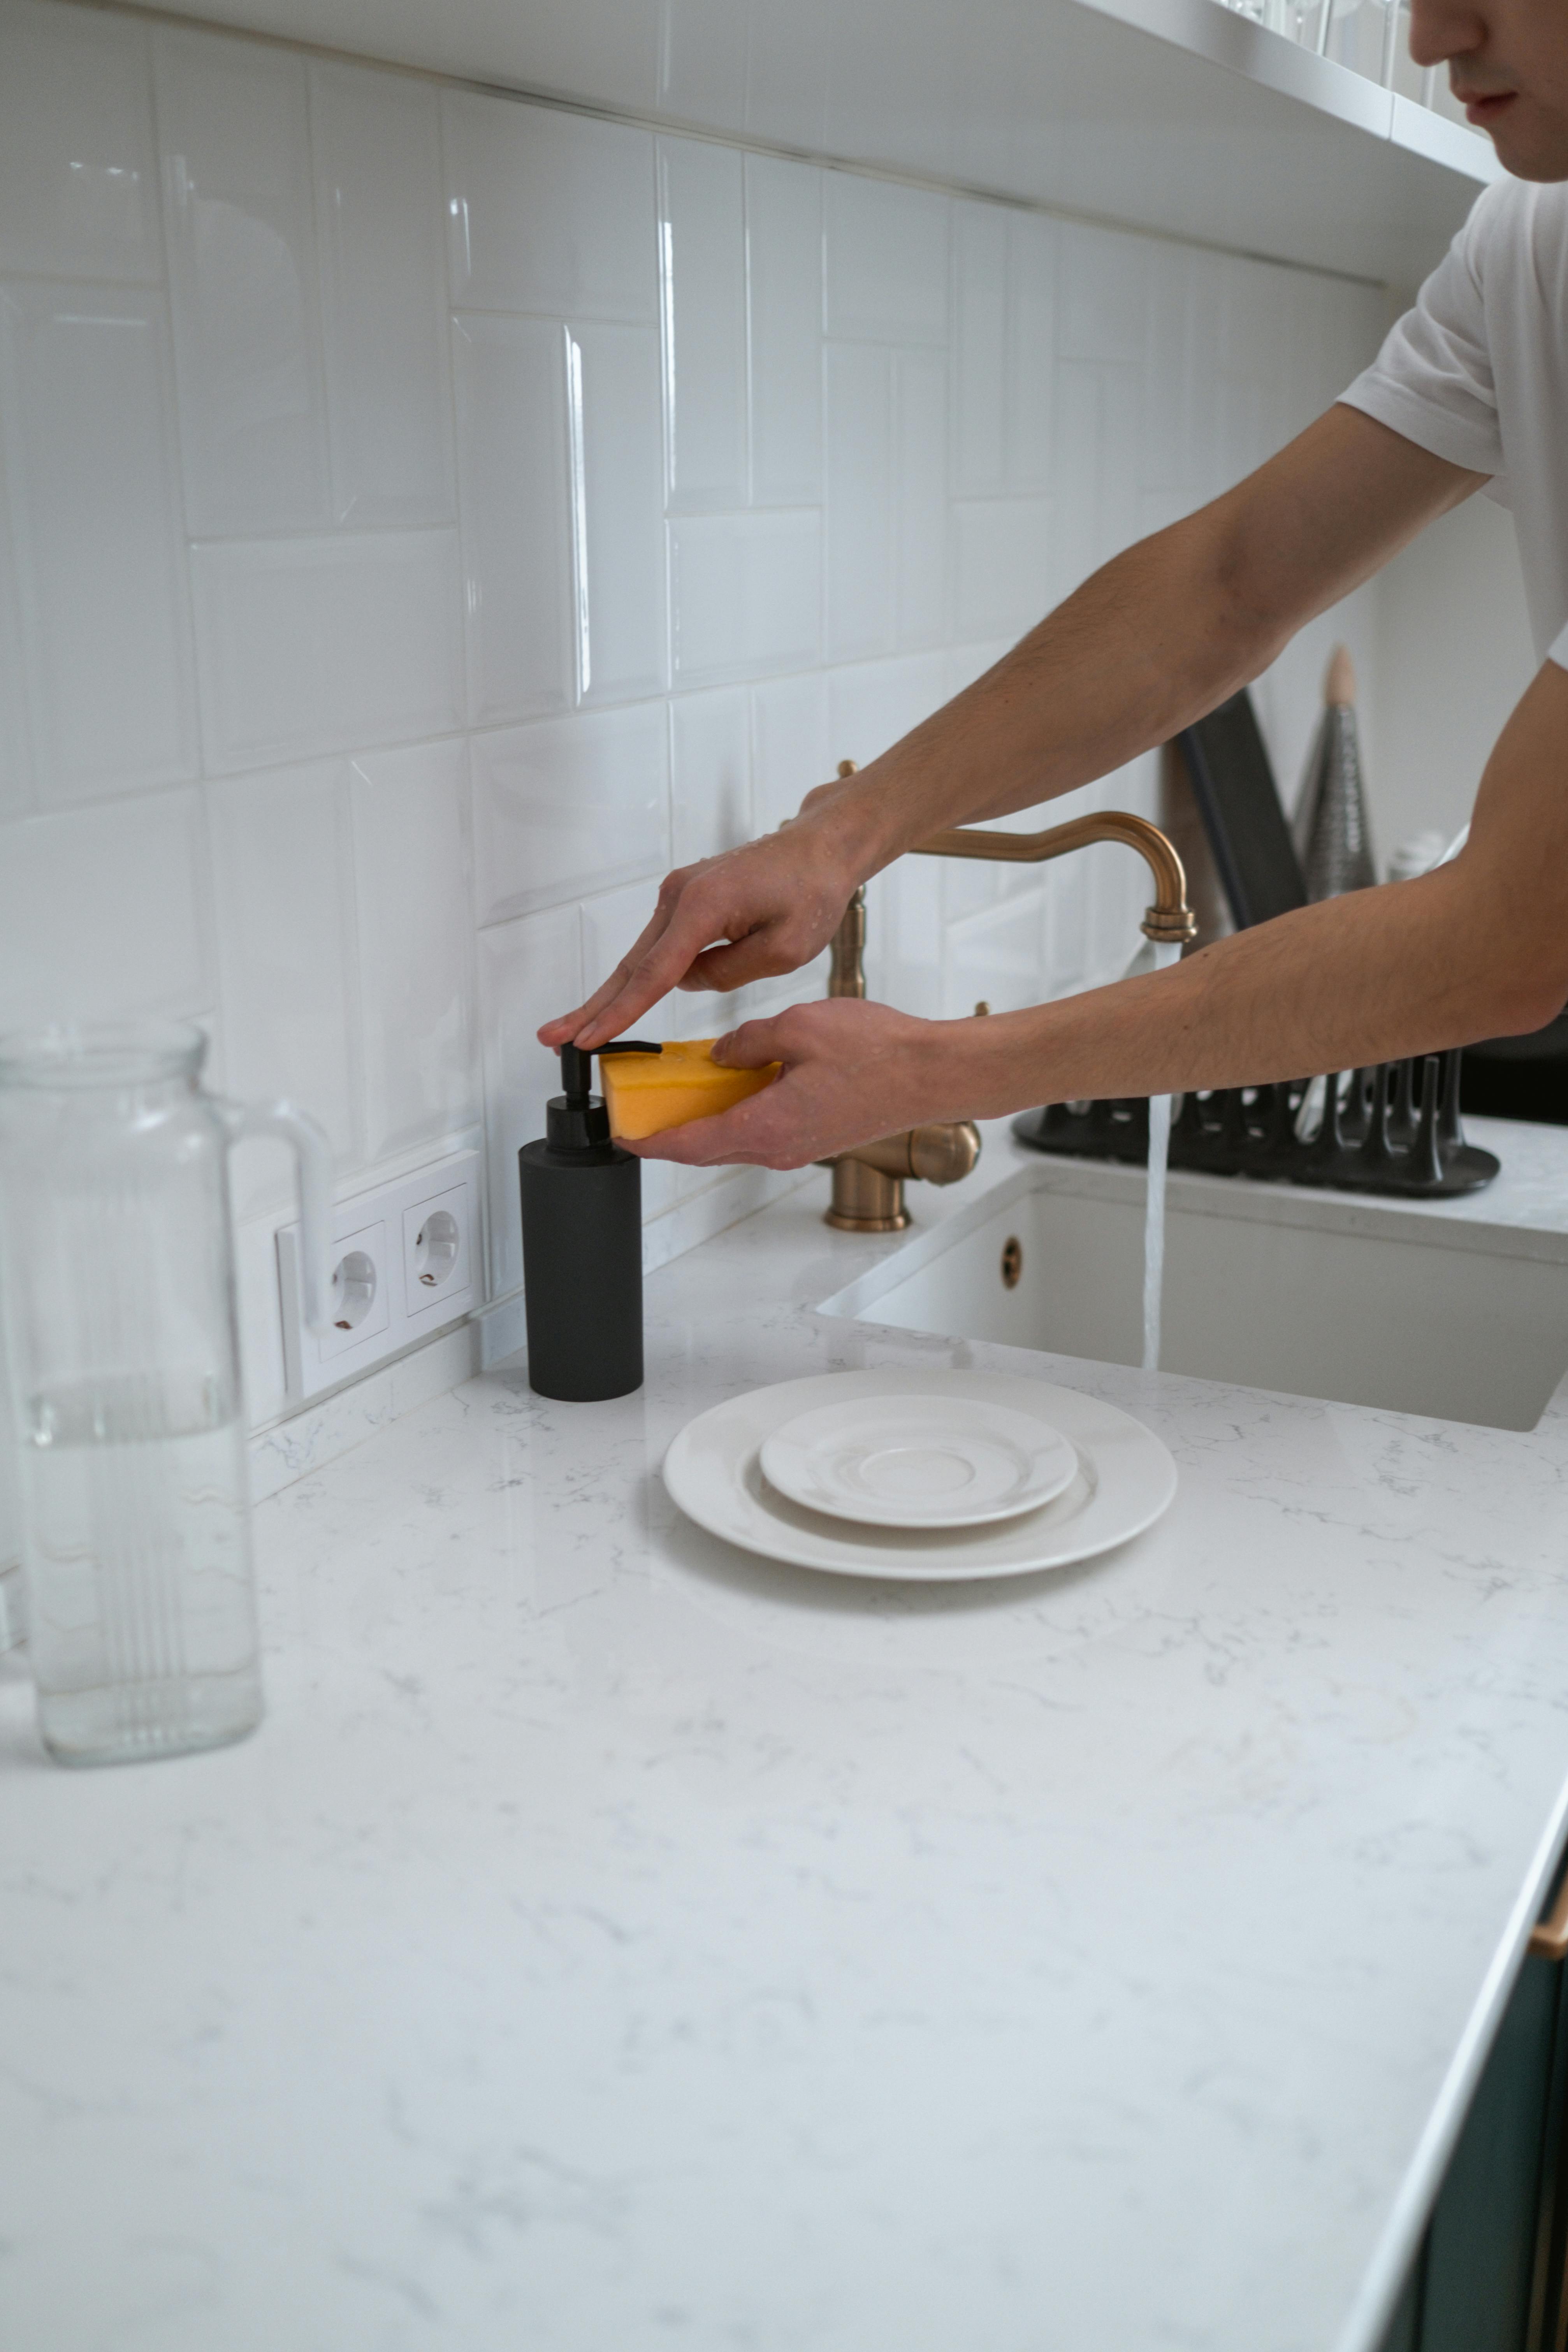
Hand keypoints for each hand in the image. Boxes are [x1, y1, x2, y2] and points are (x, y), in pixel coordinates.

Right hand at [537, 816, 864, 1053]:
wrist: (820, 848)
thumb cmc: (811, 892)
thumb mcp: (784, 950)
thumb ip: (728, 972)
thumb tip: (686, 980)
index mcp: (703, 906)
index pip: (653, 973)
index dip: (619, 1013)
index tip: (587, 1040)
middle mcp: (680, 895)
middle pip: (630, 965)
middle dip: (592, 1007)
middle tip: (551, 1037)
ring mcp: (678, 894)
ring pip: (641, 958)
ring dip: (614, 995)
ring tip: (583, 1029)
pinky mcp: (685, 898)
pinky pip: (660, 946)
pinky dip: (643, 975)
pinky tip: (628, 1002)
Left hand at [622, 997, 959, 1169]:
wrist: (933, 1074)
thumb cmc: (878, 1052)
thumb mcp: (797, 1028)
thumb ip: (747, 1042)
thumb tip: (722, 1054)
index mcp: (765, 1127)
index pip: (689, 1145)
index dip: (649, 1141)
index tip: (621, 1134)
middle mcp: (778, 1149)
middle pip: (706, 1149)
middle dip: (669, 1132)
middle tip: (641, 1109)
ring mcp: (798, 1148)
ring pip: (734, 1140)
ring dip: (704, 1120)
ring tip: (681, 1090)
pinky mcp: (814, 1138)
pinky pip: (761, 1131)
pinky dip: (736, 1113)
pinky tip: (734, 1082)